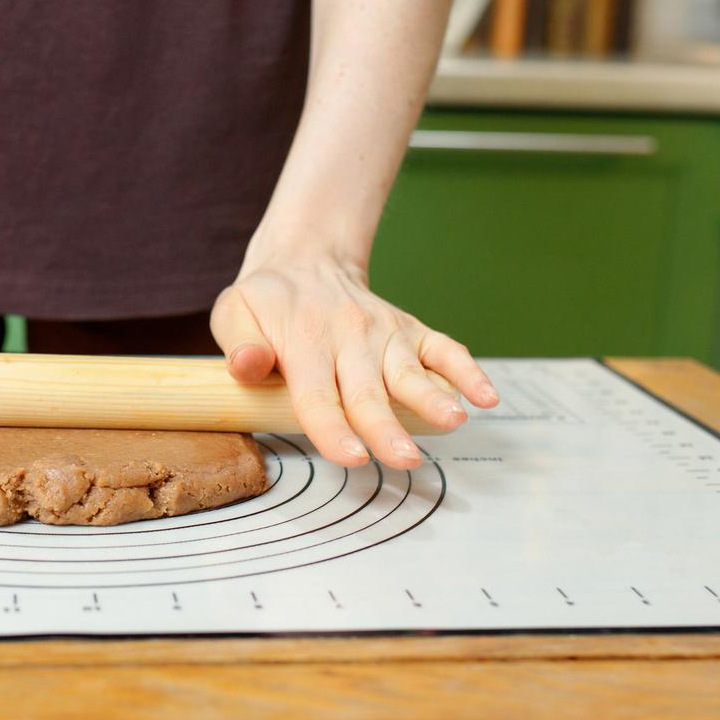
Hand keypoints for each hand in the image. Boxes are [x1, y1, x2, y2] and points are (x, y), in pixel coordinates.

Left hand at [211, 256, 497, 469]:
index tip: (352, 457)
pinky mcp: (408, 330)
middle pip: (368, 391)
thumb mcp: (234, 313)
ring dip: (434, 397)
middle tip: (405, 459)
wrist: (305, 260)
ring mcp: (383, 333)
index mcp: (304, 342)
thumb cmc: (266, 302)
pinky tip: (486, 396)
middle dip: (388, 427)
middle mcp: (348, 338)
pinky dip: (467, 370)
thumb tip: (249, 366)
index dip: (333, 429)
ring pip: (410, 370)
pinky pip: (442, 348)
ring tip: (454, 421)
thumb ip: (239, 344)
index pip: (317, 394)